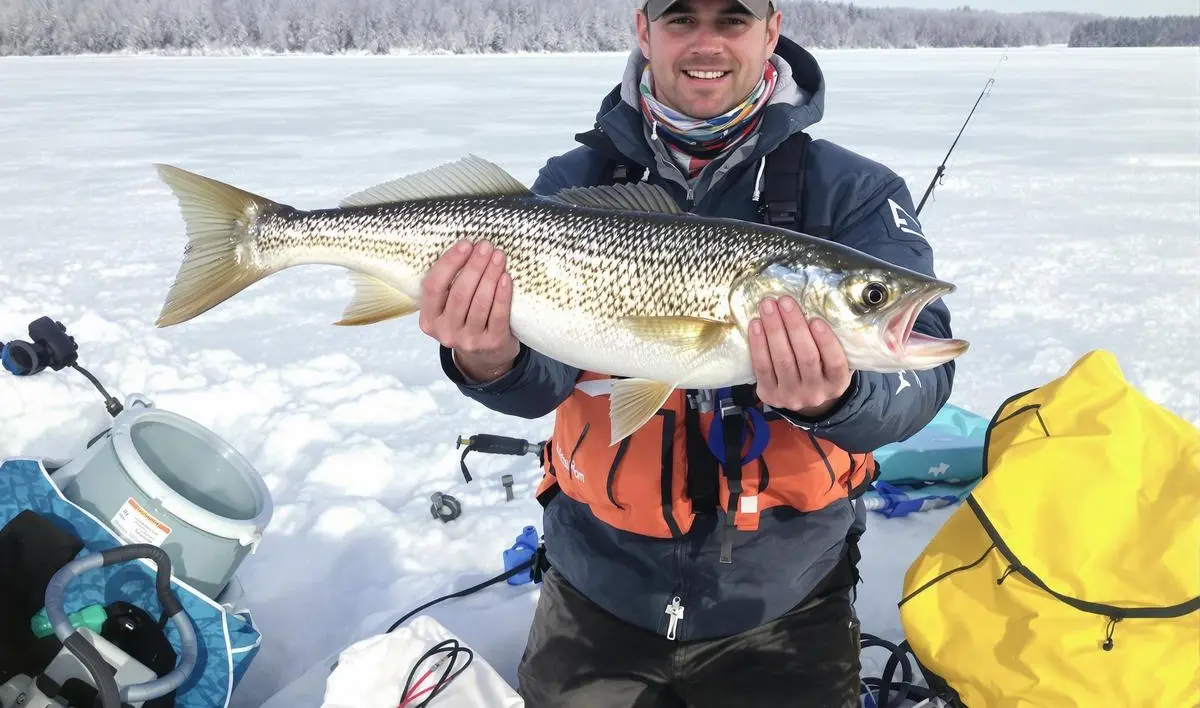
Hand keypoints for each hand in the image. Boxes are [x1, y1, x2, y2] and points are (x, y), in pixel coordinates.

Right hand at [419, 239, 519, 381]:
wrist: (486, 357)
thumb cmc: (466, 321)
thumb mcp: (447, 309)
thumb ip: (448, 286)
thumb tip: (466, 248)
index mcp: (429, 320)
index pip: (433, 287)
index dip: (449, 263)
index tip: (465, 244)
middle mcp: (446, 332)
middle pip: (460, 293)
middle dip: (474, 266)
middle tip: (486, 246)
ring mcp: (469, 340)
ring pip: (480, 302)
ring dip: (490, 275)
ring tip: (498, 256)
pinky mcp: (492, 343)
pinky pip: (498, 314)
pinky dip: (503, 294)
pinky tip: (506, 277)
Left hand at [748, 296, 852, 417]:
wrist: (799, 396)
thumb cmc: (818, 367)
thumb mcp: (831, 358)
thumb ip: (829, 341)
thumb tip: (817, 304)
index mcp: (837, 383)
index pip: (835, 363)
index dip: (826, 342)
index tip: (816, 320)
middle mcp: (816, 393)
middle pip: (806, 358)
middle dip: (794, 326)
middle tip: (785, 301)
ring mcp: (791, 396)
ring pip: (782, 360)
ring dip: (774, 330)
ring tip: (768, 307)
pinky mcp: (769, 395)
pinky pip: (762, 368)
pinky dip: (758, 345)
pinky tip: (755, 325)